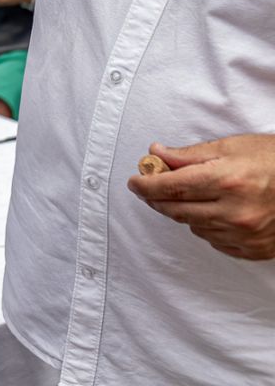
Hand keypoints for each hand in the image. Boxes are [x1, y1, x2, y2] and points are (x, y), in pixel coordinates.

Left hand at [126, 135, 274, 259]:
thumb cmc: (274, 160)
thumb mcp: (232, 146)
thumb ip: (190, 154)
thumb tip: (156, 154)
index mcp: (227, 181)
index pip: (171, 186)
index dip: (146, 184)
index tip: (134, 182)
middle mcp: (235, 212)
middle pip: (177, 210)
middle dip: (157, 199)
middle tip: (149, 188)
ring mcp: (246, 234)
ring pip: (194, 227)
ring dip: (184, 211)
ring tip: (192, 195)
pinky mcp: (254, 250)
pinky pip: (215, 241)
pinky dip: (207, 226)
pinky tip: (214, 212)